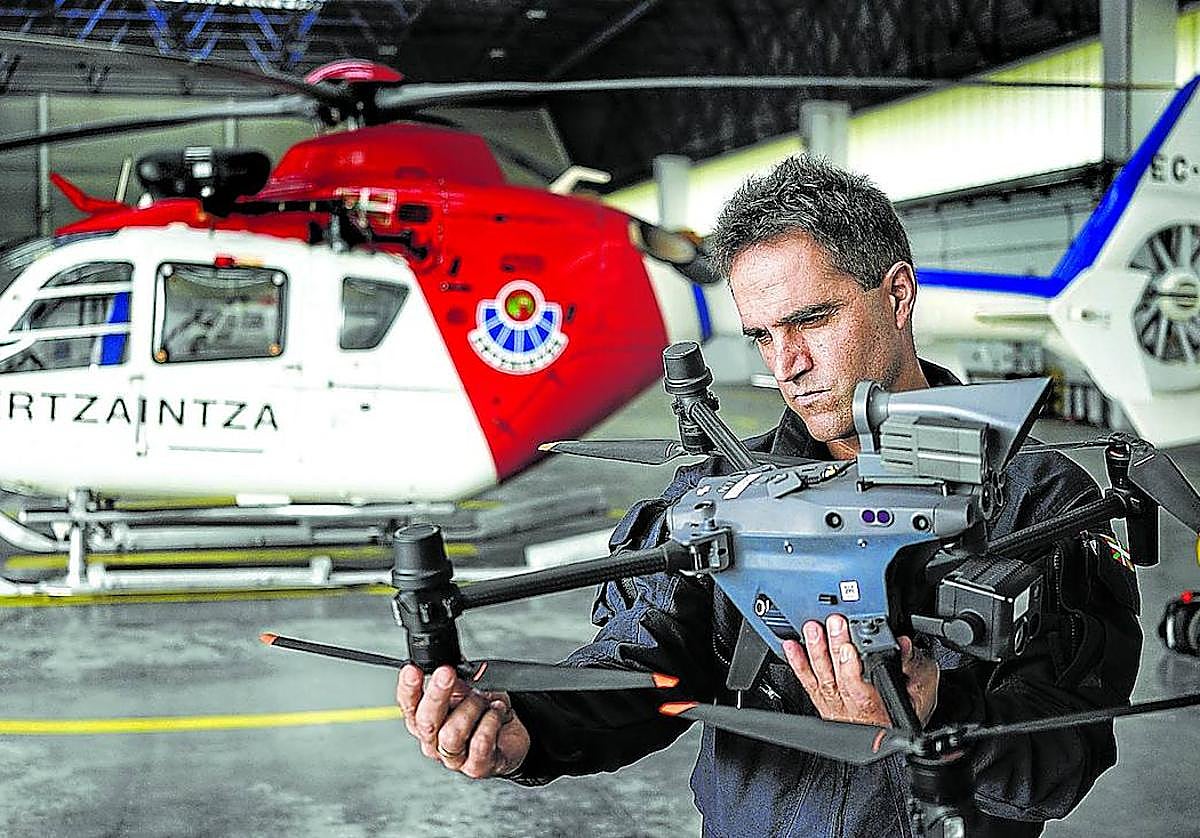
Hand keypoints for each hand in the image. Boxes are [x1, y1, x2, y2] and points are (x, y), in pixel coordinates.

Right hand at [396, 663, 530, 778]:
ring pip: (451, 734)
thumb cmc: (484, 712)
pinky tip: (497, 711)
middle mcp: (434, 741)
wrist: (510, 736)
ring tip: (484, 699)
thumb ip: (457, 681)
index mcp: (425, 720)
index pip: (408, 706)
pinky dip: (491, 722)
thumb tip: (451, 669)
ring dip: (471, 709)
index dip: (407, 688)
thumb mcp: (469, 689)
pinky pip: (479, 744)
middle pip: (425, 722)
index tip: (412, 670)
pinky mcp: (476, 767)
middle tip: (447, 673)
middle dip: (436, 694)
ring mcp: (453, 758)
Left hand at [782, 614, 937, 726]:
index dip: (851, 670)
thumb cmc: (909, 710)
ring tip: (813, 630)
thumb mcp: (923, 689)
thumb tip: (904, 644)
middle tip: (833, 625)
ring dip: (815, 653)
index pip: (861, 691)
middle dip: (834, 650)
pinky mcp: (825, 702)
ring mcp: (837, 708)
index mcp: (879, 710)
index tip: (850, 648)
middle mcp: (853, 712)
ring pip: (822, 680)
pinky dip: (799, 664)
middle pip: (838, 680)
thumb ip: (914, 667)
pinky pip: (809, 683)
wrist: (894, 732)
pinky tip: (793, 648)